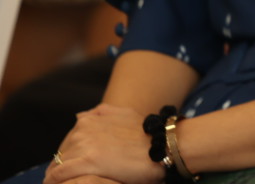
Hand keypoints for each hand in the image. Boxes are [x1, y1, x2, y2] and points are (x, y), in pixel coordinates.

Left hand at [45, 104, 163, 183]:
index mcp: (88, 120)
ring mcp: (83, 145)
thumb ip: (101, 112)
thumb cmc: (145, 134)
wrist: (163, 146)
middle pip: (60, 156)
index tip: (73, 170)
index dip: (68, 158)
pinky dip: (55, 182)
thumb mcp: (124, 114)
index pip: (66, 144)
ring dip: (58, 178)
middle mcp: (82, 130)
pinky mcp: (85, 162)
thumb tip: (79, 116)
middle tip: (72, 180)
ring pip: (57, 167)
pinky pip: (58, 176)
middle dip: (64, 168)